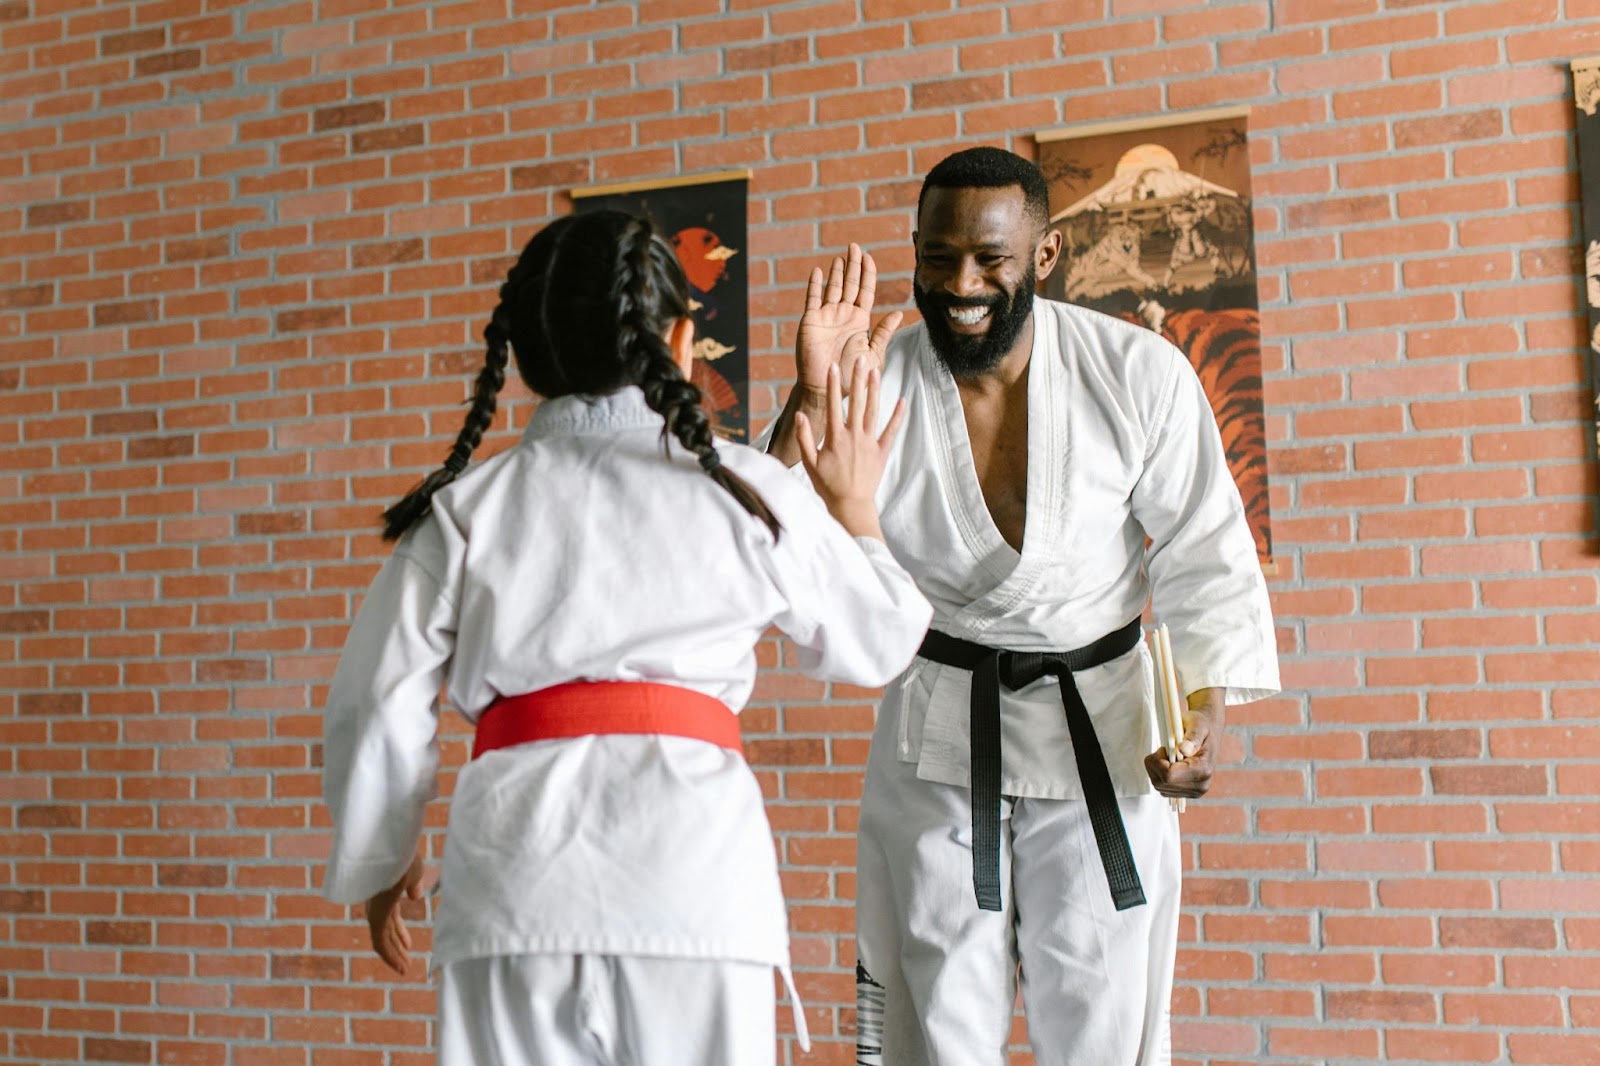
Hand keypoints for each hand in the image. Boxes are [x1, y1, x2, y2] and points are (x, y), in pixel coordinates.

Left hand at [365, 847, 427, 974]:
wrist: (394, 849)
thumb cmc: (405, 855)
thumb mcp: (414, 871)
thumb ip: (414, 884)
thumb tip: (415, 896)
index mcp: (386, 894)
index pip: (392, 919)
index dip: (401, 933)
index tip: (408, 944)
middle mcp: (378, 904)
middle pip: (386, 931)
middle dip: (397, 947)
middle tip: (406, 960)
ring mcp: (375, 911)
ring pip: (383, 940)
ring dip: (394, 956)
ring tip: (404, 969)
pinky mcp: (375, 917)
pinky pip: (380, 943)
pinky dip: (389, 957)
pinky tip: (399, 967)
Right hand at [794, 358, 906, 538]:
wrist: (850, 505)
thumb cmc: (827, 485)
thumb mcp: (809, 463)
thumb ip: (804, 438)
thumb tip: (800, 416)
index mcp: (835, 438)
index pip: (833, 405)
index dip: (832, 384)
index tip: (833, 366)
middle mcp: (854, 436)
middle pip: (856, 402)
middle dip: (857, 379)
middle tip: (860, 359)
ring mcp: (869, 443)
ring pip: (873, 411)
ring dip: (875, 391)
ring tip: (875, 371)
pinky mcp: (881, 452)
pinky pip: (891, 431)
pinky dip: (897, 416)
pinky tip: (902, 401)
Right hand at [796, 244, 902, 396]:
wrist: (828, 387)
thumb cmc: (852, 375)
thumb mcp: (873, 354)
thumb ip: (883, 333)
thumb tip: (899, 313)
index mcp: (860, 321)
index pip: (865, 291)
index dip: (867, 274)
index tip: (869, 257)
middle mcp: (844, 315)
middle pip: (850, 284)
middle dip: (853, 265)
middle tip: (855, 246)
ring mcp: (827, 316)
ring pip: (833, 288)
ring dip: (837, 271)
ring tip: (842, 255)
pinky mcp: (811, 321)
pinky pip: (813, 298)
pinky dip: (815, 284)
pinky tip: (819, 271)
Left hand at [1144, 688, 1224, 799]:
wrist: (1208, 732)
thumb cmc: (1199, 726)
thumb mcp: (1197, 725)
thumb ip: (1192, 737)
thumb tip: (1183, 750)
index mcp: (1203, 770)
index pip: (1168, 775)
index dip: (1158, 761)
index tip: (1163, 748)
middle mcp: (1200, 786)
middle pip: (1161, 782)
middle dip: (1155, 764)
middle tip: (1163, 750)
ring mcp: (1194, 792)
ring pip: (1159, 786)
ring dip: (1156, 770)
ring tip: (1168, 756)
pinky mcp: (1186, 793)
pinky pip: (1162, 789)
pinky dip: (1159, 776)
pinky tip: (1168, 765)